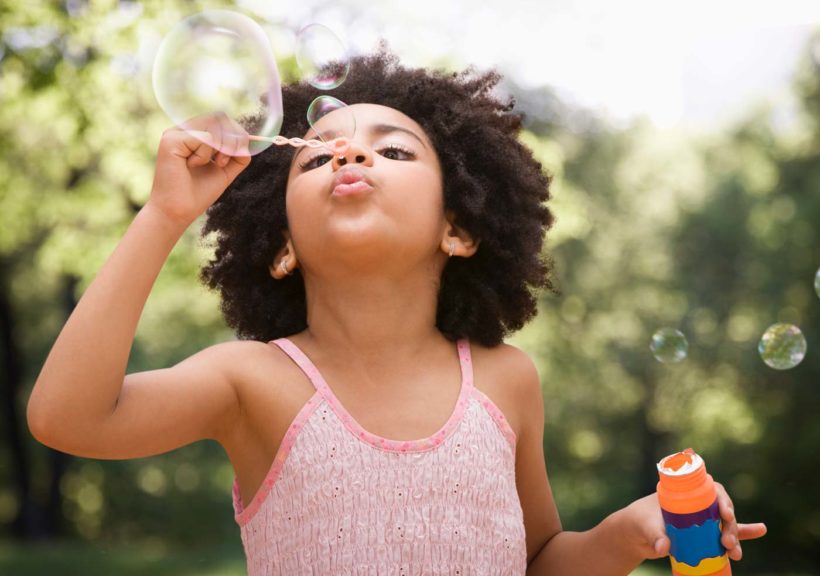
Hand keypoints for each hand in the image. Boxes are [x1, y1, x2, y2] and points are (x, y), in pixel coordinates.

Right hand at [147, 112, 251, 227]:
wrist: (178, 211)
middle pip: (219, 117)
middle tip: (222, 162)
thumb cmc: (198, 193)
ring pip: (213, 125)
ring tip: (209, 164)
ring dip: (220, 148)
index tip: (236, 155)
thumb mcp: (224, 171)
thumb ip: (237, 155)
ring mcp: (175, 133)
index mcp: (193, 135)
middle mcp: (183, 130)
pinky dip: (204, 155)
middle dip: (232, 140)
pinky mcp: (171, 140)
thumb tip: (251, 140)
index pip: (221, 119)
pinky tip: (191, 166)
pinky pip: (203, 138)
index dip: (236, 134)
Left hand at [619, 487, 766, 561]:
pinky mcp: (704, 535)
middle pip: (722, 510)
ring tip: (735, 553)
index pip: (710, 490)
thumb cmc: (638, 522)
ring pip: (726, 525)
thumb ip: (654, 537)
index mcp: (685, 493)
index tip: (725, 514)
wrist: (634, 535)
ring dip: (735, 537)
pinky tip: (760, 530)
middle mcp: (697, 504)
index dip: (722, 500)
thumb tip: (664, 547)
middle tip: (726, 542)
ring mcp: (702, 520)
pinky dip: (743, 533)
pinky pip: (726, 533)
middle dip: (730, 526)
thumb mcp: (644, 527)